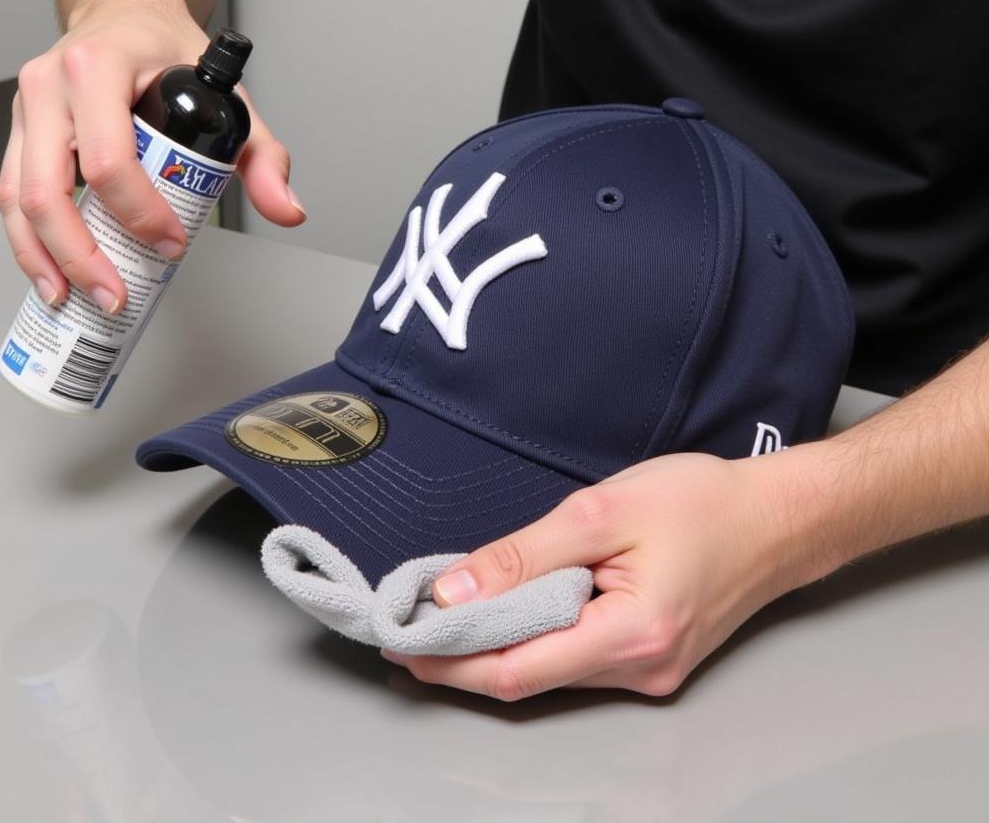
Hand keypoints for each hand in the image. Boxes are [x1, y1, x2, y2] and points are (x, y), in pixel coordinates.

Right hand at [0, 0, 304, 312]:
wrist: (124, 9)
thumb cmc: (166, 46)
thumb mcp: (228, 94)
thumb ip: (263, 156)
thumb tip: (286, 210)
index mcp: (100, 68)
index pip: (110, 159)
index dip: (140, 213)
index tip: (173, 242)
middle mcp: (52, 86)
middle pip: (48, 188)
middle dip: (80, 254)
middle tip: (114, 294)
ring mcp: (29, 109)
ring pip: (18, 196)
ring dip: (44, 257)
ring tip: (73, 297)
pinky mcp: (21, 131)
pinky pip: (13, 192)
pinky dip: (31, 240)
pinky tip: (54, 273)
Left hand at [382, 452, 804, 699]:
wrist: (777, 518)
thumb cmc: (702, 503)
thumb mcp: (602, 511)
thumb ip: (525, 555)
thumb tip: (455, 590)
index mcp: (630, 636)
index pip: (515, 671)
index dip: (450, 663)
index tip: (402, 644)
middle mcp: (640, 671)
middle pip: (528, 677)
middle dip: (464, 656)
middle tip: (412, 626)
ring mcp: (649, 671)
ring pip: (550, 669)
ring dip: (497, 644)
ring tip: (451, 612)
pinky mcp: (651, 658)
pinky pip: (576, 657)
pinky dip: (534, 636)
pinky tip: (510, 610)